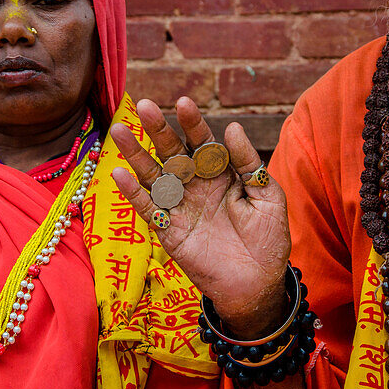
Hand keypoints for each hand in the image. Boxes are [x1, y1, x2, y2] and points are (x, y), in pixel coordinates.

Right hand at [111, 97, 291, 337]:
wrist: (259, 285)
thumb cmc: (268, 239)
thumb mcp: (268, 197)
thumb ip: (248, 162)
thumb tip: (231, 126)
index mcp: (220, 173)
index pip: (203, 142)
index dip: (193, 123)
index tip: (183, 103)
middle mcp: (196, 185)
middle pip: (173, 152)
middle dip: (158, 129)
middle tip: (144, 105)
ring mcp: (181, 206)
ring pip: (154, 175)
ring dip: (136, 154)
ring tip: (119, 131)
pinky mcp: (169, 230)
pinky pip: (148, 208)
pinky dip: (133, 192)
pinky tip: (119, 173)